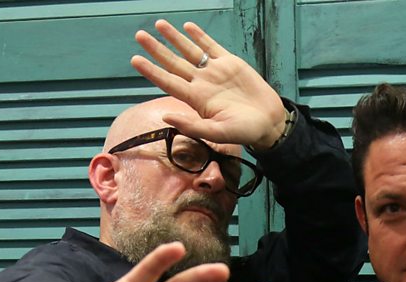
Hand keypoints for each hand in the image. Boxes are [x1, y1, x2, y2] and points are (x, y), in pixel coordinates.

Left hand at [131, 20, 287, 148]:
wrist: (269, 122)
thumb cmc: (245, 131)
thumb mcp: (218, 133)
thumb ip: (192, 126)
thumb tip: (166, 117)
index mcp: (197, 99)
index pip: (169, 82)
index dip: (152, 71)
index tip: (136, 60)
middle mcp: (202, 83)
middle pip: (174, 63)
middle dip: (157, 50)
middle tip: (140, 36)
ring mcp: (215, 72)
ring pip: (190, 51)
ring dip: (174, 38)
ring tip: (159, 25)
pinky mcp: (230, 63)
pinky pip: (211, 47)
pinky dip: (200, 36)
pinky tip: (188, 27)